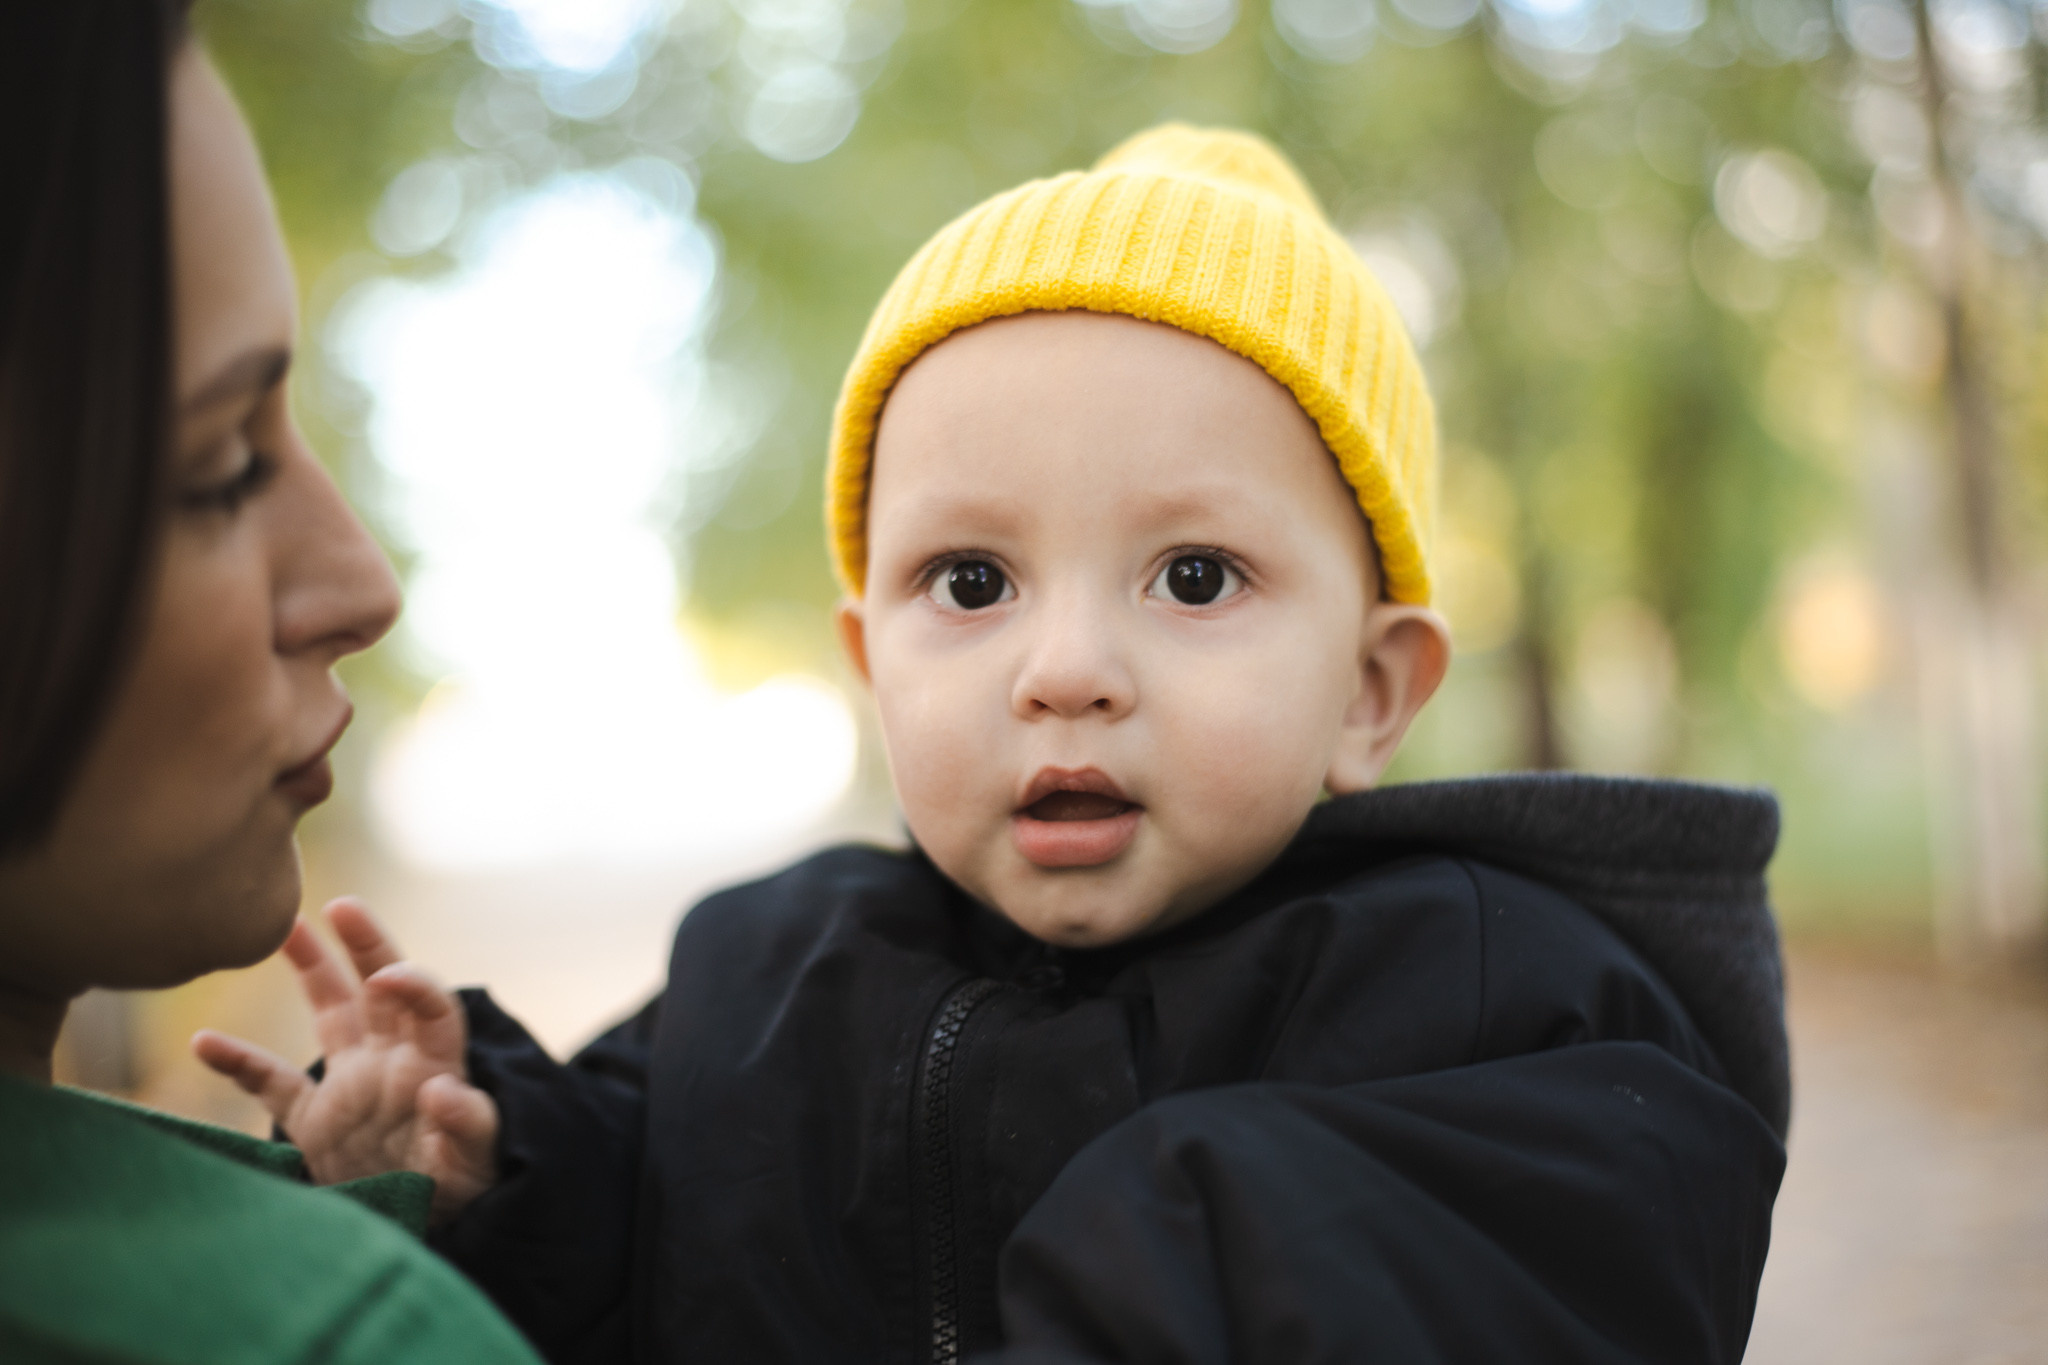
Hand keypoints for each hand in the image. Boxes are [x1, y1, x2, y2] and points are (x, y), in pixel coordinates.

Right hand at [193, 898, 498, 1224]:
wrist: (431, 1228)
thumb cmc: (468, 1188)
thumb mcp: (477, 1160)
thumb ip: (468, 1125)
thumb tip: (446, 1090)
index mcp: (436, 1063)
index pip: (429, 1005)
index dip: (413, 983)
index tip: (389, 978)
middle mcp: (395, 1061)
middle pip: (381, 988)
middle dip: (365, 945)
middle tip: (341, 906)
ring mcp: (354, 1085)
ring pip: (331, 1013)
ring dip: (310, 971)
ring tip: (281, 929)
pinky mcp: (317, 1121)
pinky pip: (273, 1083)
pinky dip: (240, 1064)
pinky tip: (203, 1042)